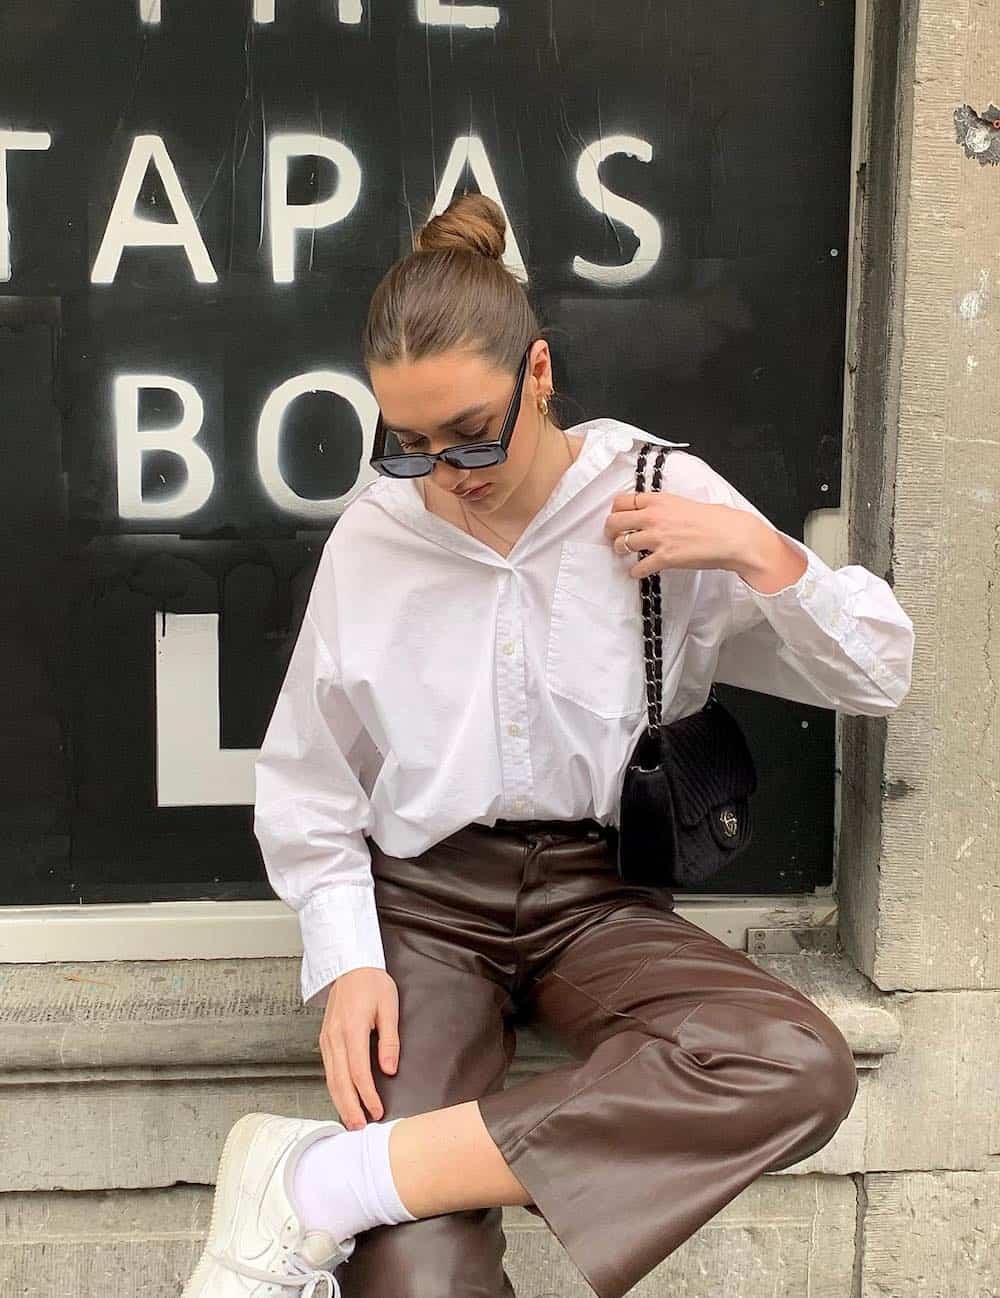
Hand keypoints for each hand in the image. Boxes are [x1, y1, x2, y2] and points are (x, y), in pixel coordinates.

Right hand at [319, 966, 399, 1128]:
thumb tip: (389, 1068)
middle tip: (360, 1129)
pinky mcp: (325, 1039)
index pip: (358, 1071)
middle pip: (340, 1081)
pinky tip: (342, 1098)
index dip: (367, 1095)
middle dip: (350, 1107)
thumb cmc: (372, 983)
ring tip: (351, 1121)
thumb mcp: (389, 1006)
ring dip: (340, 1102)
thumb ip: (390, 1039)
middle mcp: (335, 1037)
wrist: (350, 965)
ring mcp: (327, 1039)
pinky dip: (334, 1088)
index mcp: (351, 1029)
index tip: (377, 1110)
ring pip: (330, 1078)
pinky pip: (328, 1069)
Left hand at [603, 488, 760, 581]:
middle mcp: (654, 517)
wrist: (732, 536)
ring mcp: (658, 537)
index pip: (622, 501)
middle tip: (614, 537)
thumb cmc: (716, 520)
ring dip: (621, 550)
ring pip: (622, 544)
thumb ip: (664, 508)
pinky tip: (638, 572)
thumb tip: (653, 514)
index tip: (617, 518)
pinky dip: (635, 572)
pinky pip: (638, 567)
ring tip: (626, 554)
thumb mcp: (684, 503)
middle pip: (615, 522)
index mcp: (659, 500)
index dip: (616, 511)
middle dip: (611, 531)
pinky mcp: (664, 558)